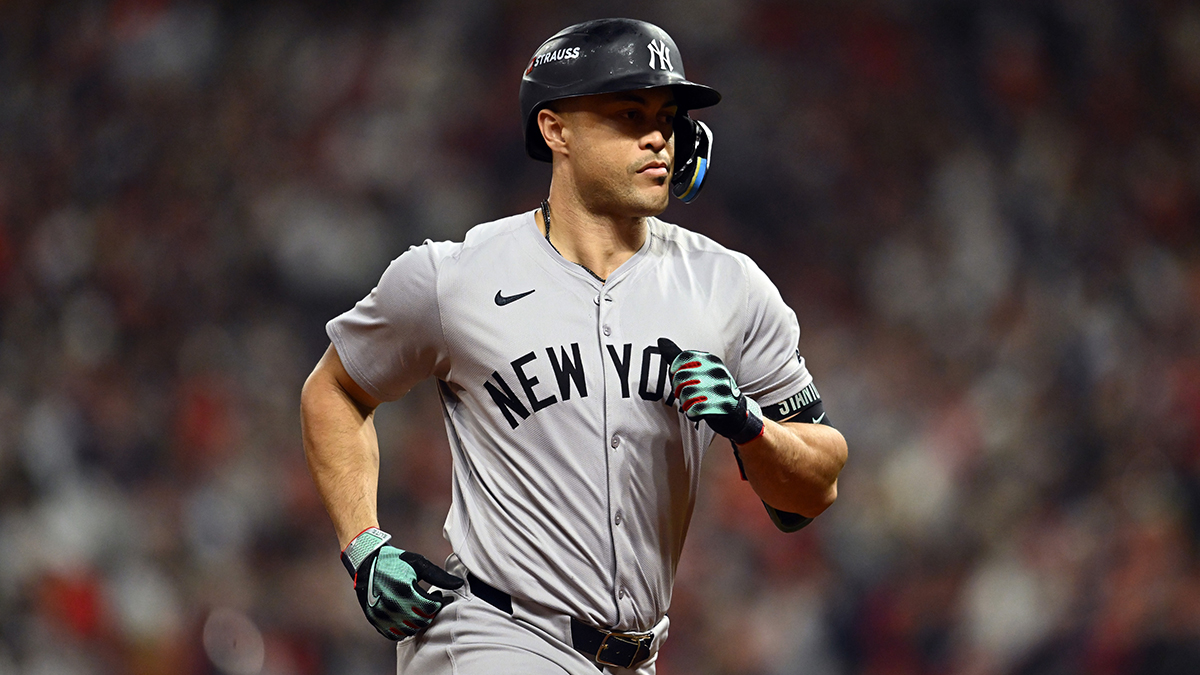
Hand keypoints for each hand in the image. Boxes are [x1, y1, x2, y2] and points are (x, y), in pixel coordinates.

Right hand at [340, 528, 463, 639]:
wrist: (366, 563)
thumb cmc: (394, 561)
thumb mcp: (418, 563)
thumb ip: (439, 576)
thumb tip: (459, 584)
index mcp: (406, 590)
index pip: (432, 608)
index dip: (439, 602)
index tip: (438, 595)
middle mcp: (394, 605)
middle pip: (422, 621)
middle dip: (430, 613)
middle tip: (429, 603)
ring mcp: (383, 615)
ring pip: (409, 630)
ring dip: (417, 622)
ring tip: (418, 609)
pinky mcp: (375, 620)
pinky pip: (394, 635)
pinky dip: (403, 630)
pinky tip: (406, 617)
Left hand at [658, 338, 764, 443]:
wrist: (736, 411)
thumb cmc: (711, 389)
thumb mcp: (700, 370)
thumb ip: (680, 357)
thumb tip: (660, 340)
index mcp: (712, 360)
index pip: (683, 358)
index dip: (674, 370)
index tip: (677, 378)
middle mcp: (718, 371)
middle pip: (681, 377)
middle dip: (678, 389)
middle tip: (685, 394)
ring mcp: (722, 388)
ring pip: (686, 394)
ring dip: (685, 403)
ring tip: (693, 403)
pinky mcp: (723, 406)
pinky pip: (695, 409)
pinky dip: (692, 413)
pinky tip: (697, 412)